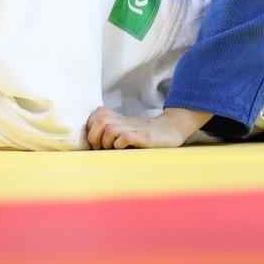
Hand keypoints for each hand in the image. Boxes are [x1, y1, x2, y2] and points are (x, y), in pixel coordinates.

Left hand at [85, 106, 211, 148]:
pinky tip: (124, 148)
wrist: (172, 129)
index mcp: (119, 118)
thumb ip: (112, 130)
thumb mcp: (128, 127)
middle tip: (101, 148)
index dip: (90, 127)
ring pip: (109, 129)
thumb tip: (93, 144)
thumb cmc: (147, 134)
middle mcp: (125, 121)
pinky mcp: (144, 137)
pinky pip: (124, 138)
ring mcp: (134, 128)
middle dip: (94, 136)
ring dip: (106, 141)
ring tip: (112, 149)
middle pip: (99, 120)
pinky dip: (120, 144)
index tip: (95, 140)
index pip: (96, 115)